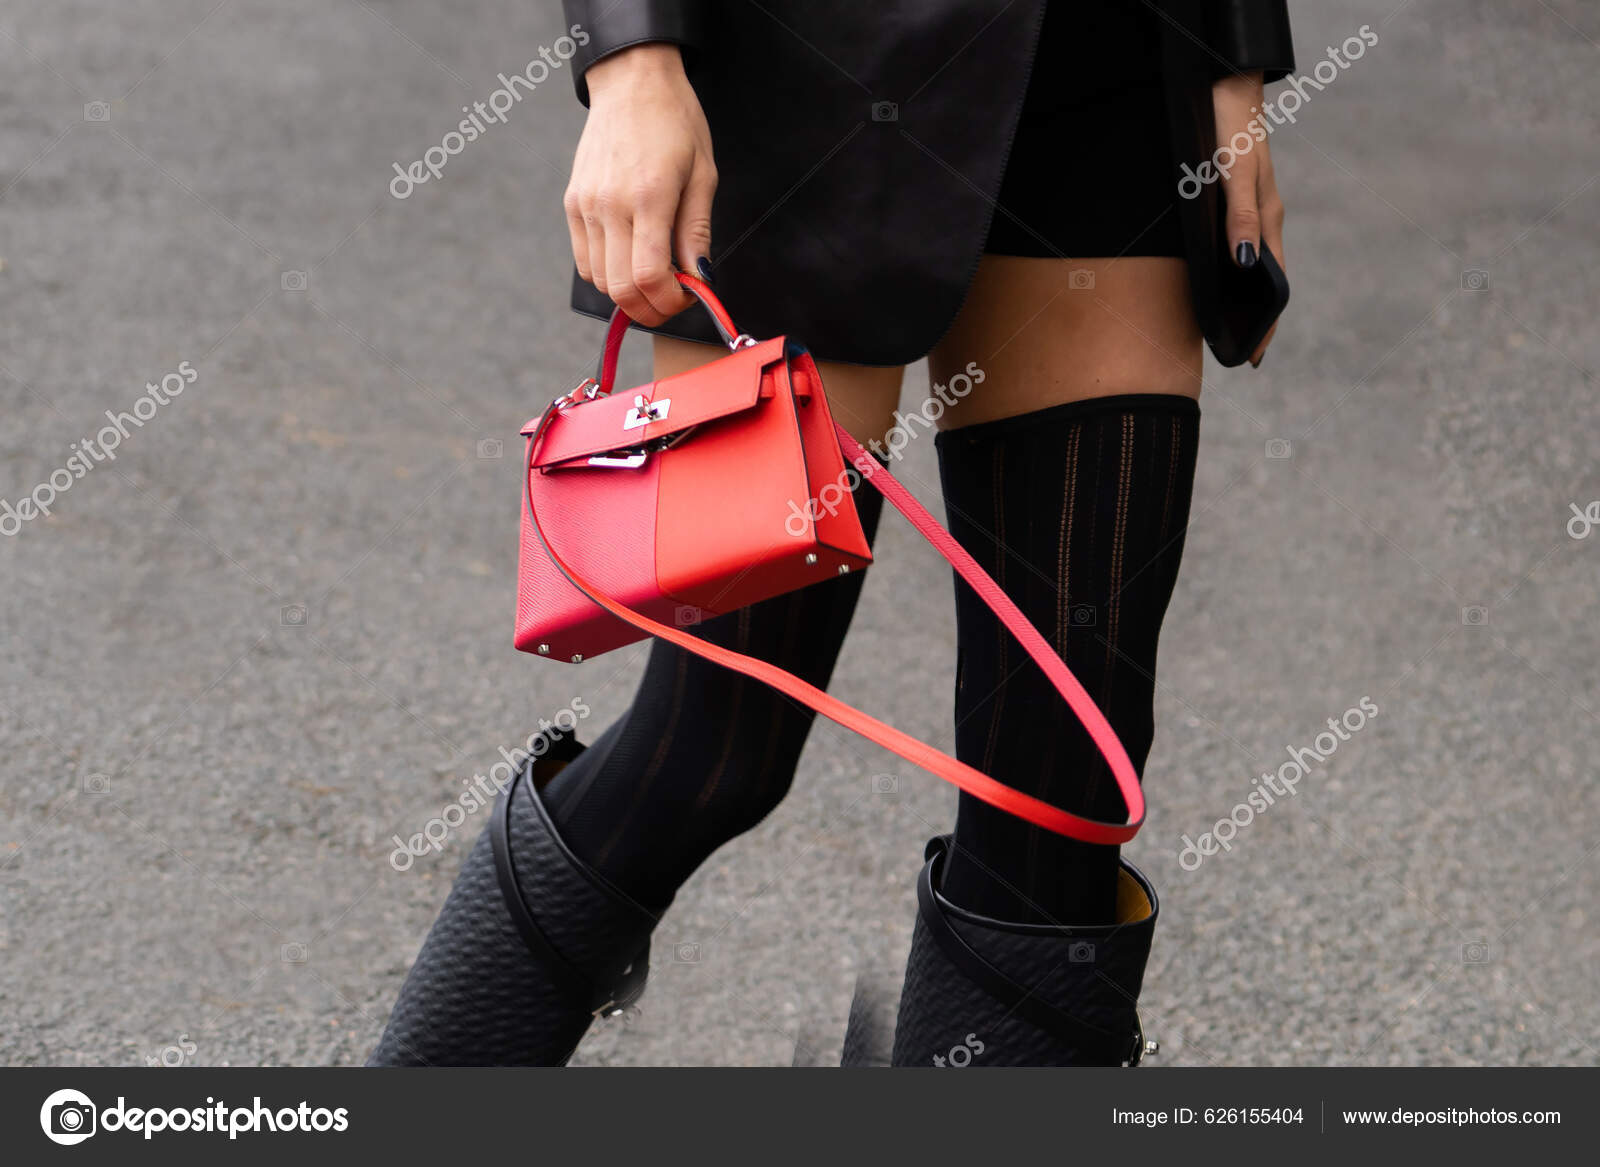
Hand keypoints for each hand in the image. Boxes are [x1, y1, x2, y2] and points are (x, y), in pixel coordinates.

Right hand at [564, 44, 716, 326]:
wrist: (631, 82)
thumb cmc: (674, 121)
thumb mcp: (703, 174)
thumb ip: (697, 232)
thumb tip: (700, 279)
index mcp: (649, 196)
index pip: (649, 277)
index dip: (670, 302)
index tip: (688, 298)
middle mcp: (610, 205)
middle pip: (621, 288)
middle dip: (650, 309)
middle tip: (672, 300)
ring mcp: (586, 206)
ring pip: (600, 280)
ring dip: (629, 293)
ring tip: (654, 278)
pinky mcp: (572, 204)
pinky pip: (584, 261)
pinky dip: (608, 274)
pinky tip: (630, 260)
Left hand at [1212, 70, 1284, 366]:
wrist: (1225, 86)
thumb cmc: (1231, 129)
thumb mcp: (1235, 174)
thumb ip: (1241, 218)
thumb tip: (1243, 265)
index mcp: (1268, 220)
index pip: (1273, 284)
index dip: (1266, 321)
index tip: (1255, 356)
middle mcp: (1262, 219)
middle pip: (1261, 279)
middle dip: (1253, 317)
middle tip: (1237, 351)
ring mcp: (1249, 209)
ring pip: (1247, 263)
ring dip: (1239, 295)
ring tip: (1223, 326)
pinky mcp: (1233, 198)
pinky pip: (1233, 243)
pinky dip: (1227, 269)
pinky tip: (1213, 279)